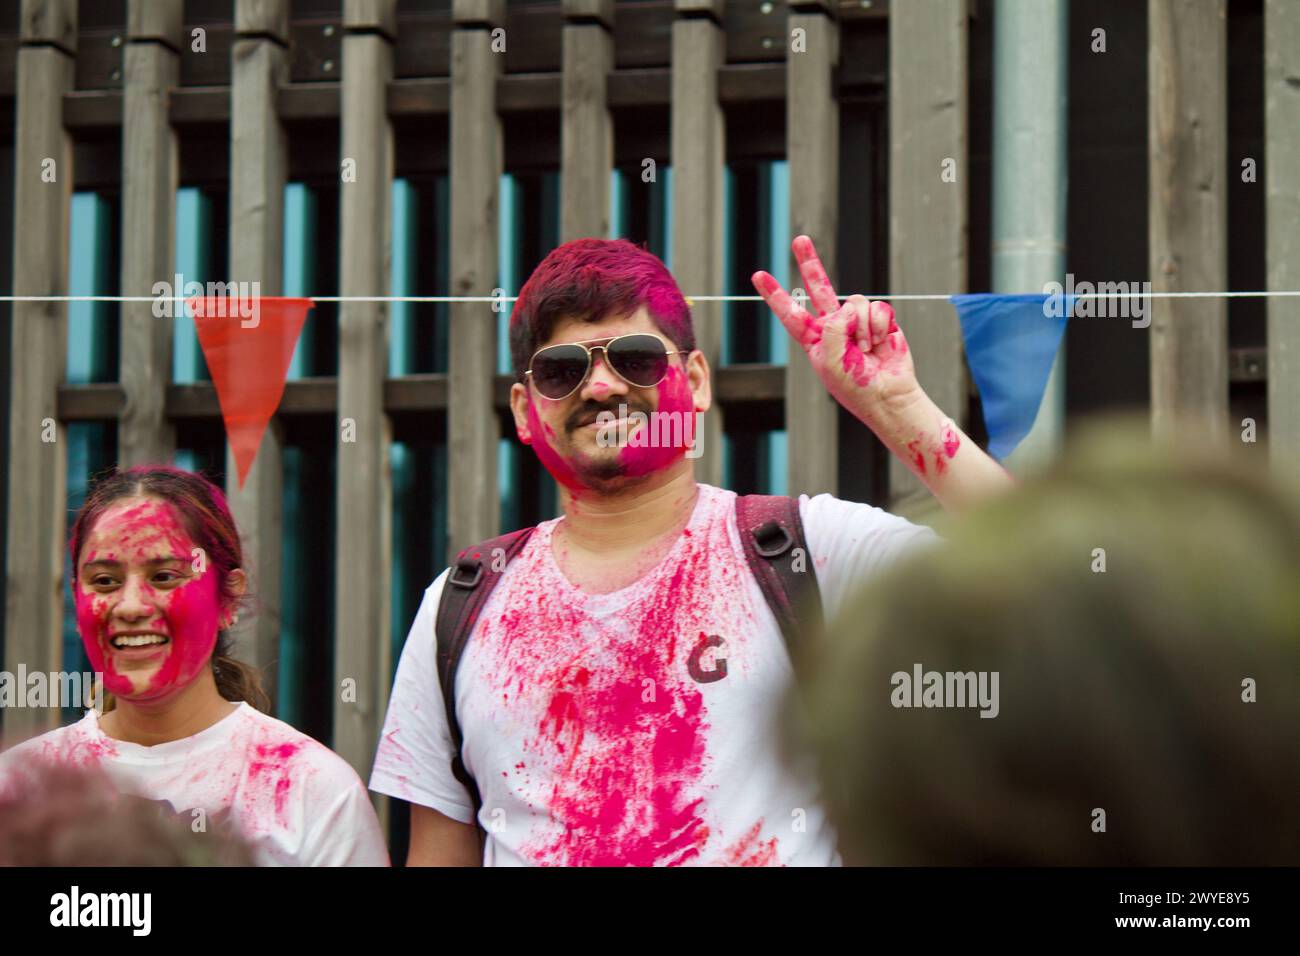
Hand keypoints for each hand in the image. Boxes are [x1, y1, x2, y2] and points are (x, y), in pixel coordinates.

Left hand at [752, 235, 920, 426]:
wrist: (887, 395)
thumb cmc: (856, 387)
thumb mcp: (830, 362)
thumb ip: (832, 330)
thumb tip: (847, 308)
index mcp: (815, 340)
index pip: (790, 313)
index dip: (774, 294)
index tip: (758, 275)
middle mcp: (834, 326)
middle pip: (819, 287)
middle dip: (809, 262)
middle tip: (799, 240)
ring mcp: (857, 322)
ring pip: (855, 301)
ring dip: (862, 326)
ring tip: (867, 348)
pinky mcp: (880, 320)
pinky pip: (877, 307)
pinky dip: (879, 325)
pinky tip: (880, 342)